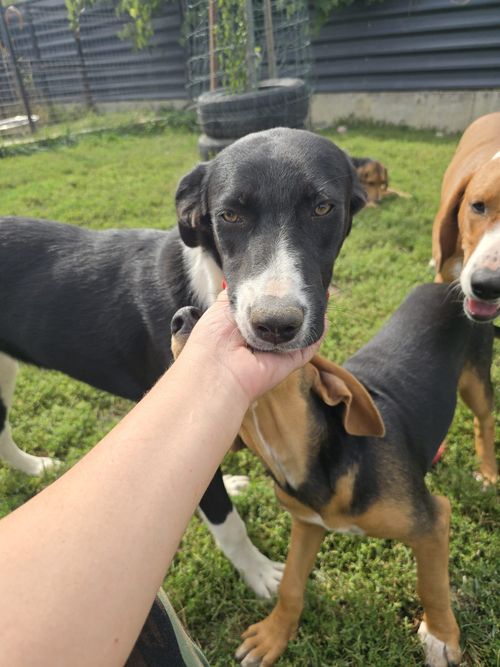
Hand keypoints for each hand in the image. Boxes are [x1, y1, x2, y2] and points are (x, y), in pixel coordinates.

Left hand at [178, 291, 325, 404]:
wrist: (217, 367)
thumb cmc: (213, 337)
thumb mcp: (223, 305)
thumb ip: (241, 292)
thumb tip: (256, 280)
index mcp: (247, 327)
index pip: (268, 309)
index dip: (280, 295)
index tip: (291, 278)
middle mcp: (264, 339)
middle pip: (286, 319)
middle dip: (298, 303)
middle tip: (309, 285)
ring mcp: (279, 351)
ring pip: (300, 332)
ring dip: (311, 315)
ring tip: (320, 295)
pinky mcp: (291, 361)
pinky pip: (309, 346)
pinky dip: (319, 333)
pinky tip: (324, 317)